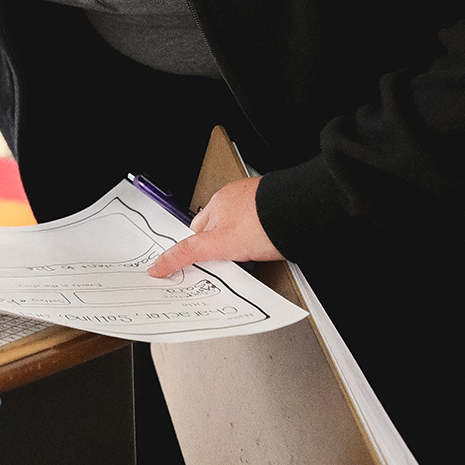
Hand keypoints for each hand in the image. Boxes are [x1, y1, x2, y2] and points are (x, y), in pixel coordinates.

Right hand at [146, 177, 282, 277]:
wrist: (303, 214)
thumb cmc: (265, 224)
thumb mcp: (220, 244)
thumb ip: (190, 253)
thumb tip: (161, 263)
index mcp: (217, 205)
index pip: (195, 233)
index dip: (192, 251)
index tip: (180, 264)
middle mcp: (235, 200)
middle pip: (219, 231)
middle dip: (221, 247)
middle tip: (227, 264)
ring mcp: (258, 203)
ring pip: (242, 229)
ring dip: (244, 243)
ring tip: (253, 258)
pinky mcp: (278, 209)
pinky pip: (264, 227)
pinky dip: (264, 237)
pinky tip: (270, 248)